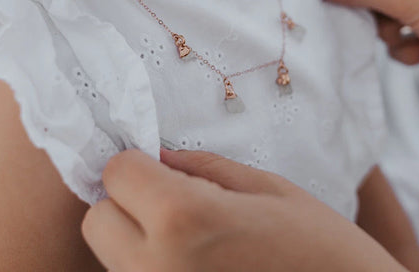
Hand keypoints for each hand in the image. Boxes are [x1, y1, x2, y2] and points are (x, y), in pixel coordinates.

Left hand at [82, 149, 406, 271]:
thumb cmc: (320, 247)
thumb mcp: (267, 188)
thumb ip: (202, 168)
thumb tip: (157, 158)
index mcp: (183, 219)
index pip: (115, 174)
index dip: (138, 163)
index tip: (162, 167)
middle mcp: (154, 269)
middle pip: (98, 220)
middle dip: (126, 202)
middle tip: (172, 202)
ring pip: (111, 257)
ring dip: (134, 238)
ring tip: (191, 239)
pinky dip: (152, 268)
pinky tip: (198, 266)